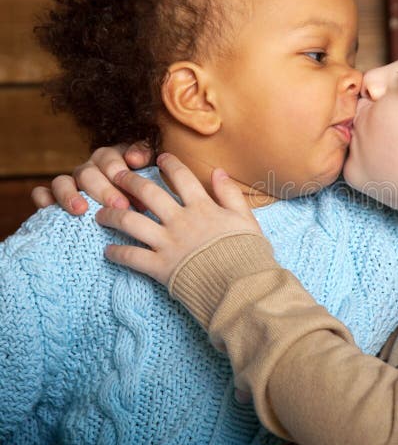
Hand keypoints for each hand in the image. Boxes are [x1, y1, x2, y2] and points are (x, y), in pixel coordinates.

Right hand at [30, 142, 153, 214]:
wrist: (134, 209)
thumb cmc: (143, 189)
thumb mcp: (149, 171)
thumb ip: (143, 156)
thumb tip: (133, 159)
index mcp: (110, 159)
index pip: (110, 160)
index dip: (120, 175)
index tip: (135, 196)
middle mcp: (89, 169)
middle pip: (88, 173)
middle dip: (104, 190)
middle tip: (120, 206)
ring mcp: (71, 183)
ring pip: (62, 181)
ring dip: (70, 195)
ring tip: (82, 210)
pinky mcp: (56, 198)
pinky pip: (42, 194)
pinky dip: (43, 198)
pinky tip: (49, 207)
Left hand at [96, 153, 259, 285]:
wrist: (242, 286)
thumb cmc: (248, 253)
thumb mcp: (246, 219)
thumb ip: (230, 194)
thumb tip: (218, 171)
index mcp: (202, 207)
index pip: (182, 177)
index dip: (169, 164)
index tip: (160, 158)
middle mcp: (180, 221)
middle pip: (147, 193)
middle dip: (128, 181)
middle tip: (116, 176)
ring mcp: (168, 243)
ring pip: (131, 222)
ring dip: (112, 215)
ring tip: (101, 213)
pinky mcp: (160, 267)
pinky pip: (131, 257)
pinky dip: (117, 253)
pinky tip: (108, 250)